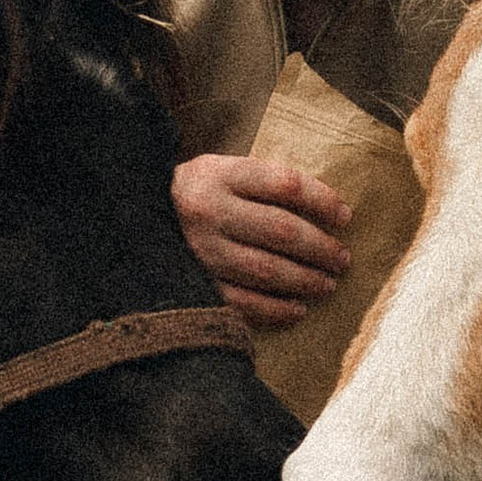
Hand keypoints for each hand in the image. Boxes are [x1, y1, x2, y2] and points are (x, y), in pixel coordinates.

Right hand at [172, 151, 351, 327]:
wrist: (135, 216)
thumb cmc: (199, 192)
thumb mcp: (225, 171)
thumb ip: (265, 184)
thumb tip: (327, 211)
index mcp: (221, 175)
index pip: (284, 185)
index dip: (321, 200)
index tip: (345, 216)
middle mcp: (209, 211)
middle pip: (280, 230)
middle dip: (320, 248)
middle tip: (343, 258)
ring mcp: (200, 250)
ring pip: (265, 270)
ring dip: (304, 280)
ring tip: (328, 284)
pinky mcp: (194, 283)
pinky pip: (242, 302)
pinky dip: (274, 309)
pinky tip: (297, 309)